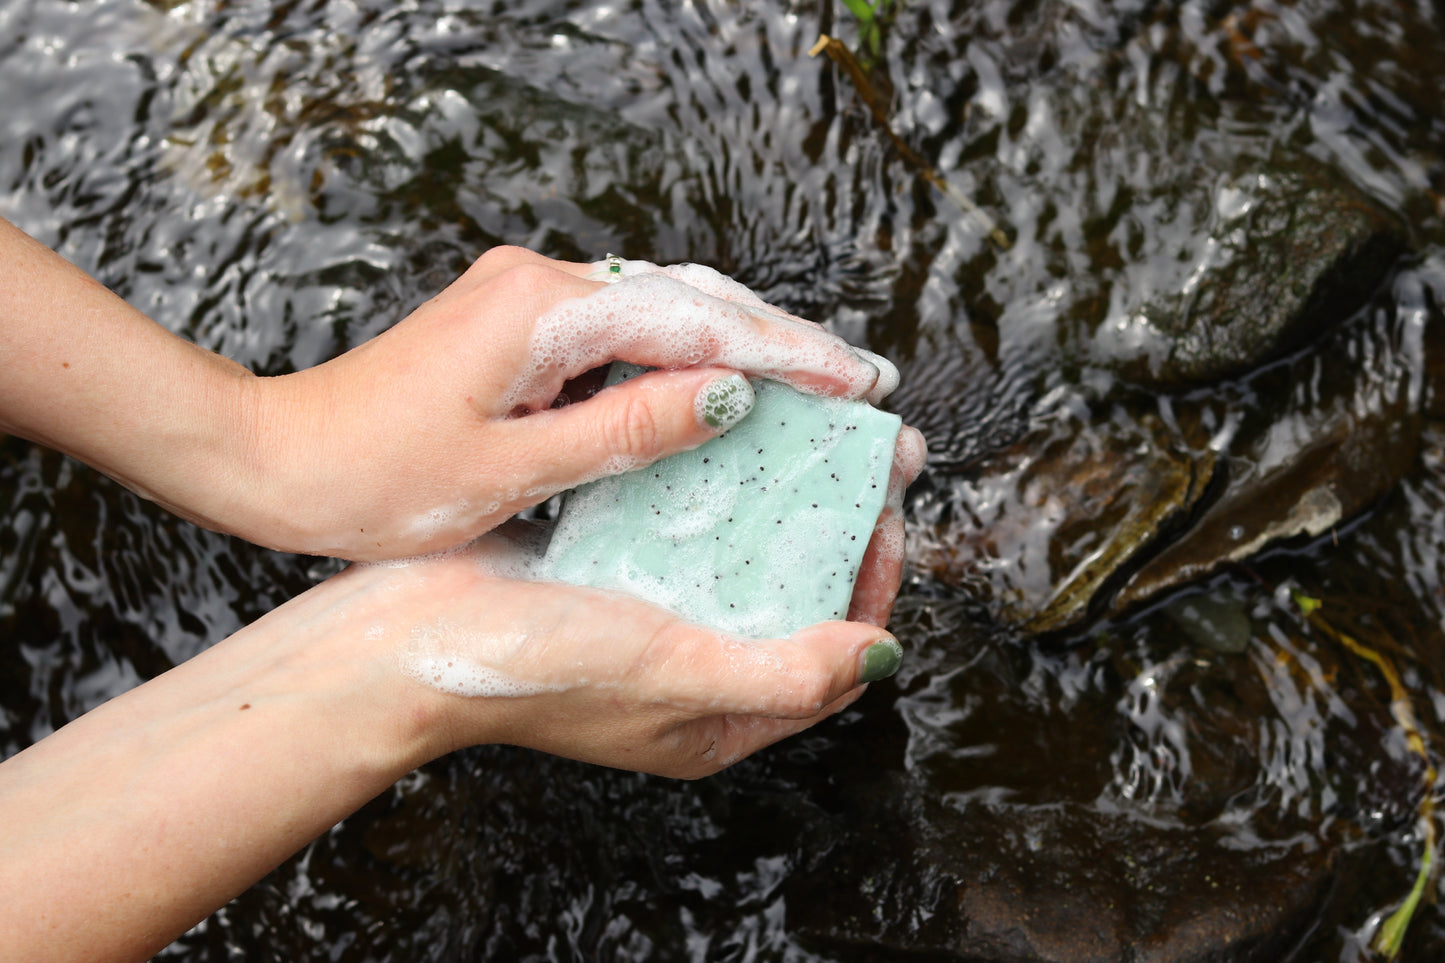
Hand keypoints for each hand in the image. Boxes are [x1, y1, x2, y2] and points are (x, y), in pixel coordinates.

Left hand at [237, 248, 898, 559]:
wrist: (277, 458)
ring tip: (810, 386)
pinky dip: (682, 357)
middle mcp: (542, 283)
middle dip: (779, 342)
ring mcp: (529, 297)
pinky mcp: (518, 322)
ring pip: (662, 309)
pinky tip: (720, 388)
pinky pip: (623, 329)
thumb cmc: (374, 477)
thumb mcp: (513, 470)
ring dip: (736, 345)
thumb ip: (627, 430)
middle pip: (690, 300)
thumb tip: (727, 397)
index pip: (696, 325)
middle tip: (856, 384)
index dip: (786, 357)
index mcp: (544, 311)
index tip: (857, 385)